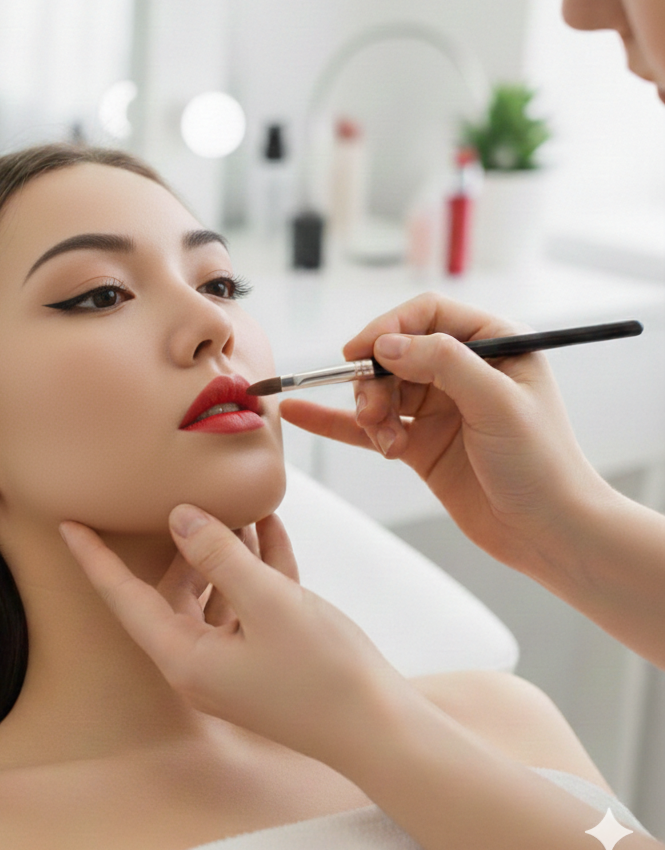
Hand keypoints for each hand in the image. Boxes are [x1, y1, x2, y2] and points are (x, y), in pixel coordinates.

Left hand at [60, 506, 405, 769]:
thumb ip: (218, 555)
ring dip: (226, 547)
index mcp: (185, 657)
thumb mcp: (268, 602)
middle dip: (185, 540)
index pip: (124, 597)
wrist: (382, 730)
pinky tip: (269, 524)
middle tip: (193, 495)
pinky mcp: (263, 652)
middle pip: (173, 587)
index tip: (66, 521)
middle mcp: (200, 661)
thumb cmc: (323, 674)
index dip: (94, 557)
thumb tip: (178, 516)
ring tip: (240, 502)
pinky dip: (255, 563)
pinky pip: (247, 599)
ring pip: (214, 588)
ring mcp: (233, 659)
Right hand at [279, 292, 610, 573]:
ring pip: (381, 391)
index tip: (361, 354)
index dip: (389, 328)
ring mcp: (439, 408)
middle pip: (395, 354)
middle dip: (375, 381)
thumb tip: (385, 345)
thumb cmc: (542, 465)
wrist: (549, 534)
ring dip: (371, 413)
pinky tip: (300, 412)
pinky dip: (334, 421)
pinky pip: (370, 426)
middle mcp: (463, 371)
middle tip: (376, 414)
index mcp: (494, 345)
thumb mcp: (497, 402)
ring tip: (387, 442)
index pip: (427, 315)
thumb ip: (442, 363)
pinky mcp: (420, 444)